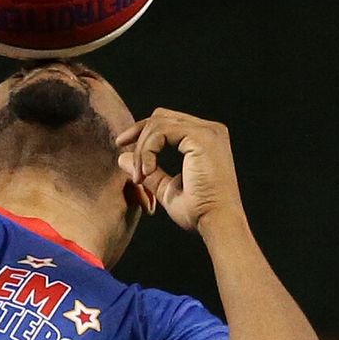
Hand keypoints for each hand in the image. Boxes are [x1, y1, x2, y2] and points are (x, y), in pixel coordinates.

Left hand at [117, 108, 244, 232]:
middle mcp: (210, 130)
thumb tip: (123, 157)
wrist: (217, 223)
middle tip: (120, 148)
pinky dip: (148, 150)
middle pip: (161, 116)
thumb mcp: (167, 189)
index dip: (142, 131)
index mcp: (206, 139)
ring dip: (142, 149)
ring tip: (141, 176)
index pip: (167, 122)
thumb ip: (149, 172)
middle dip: (138, 133)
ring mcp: (208, 131)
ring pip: (158, 124)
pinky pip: (161, 132)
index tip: (121, 144)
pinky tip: (146, 172)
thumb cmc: (199, 212)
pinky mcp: (202, 137)